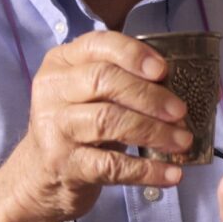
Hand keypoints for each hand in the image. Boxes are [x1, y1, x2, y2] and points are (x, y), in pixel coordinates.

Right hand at [0, 32, 195, 221]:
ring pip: (109, 121)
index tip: (163, 70)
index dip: (133, 55)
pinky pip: (112, 166)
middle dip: (149, 95)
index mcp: (61, 63)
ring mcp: (55, 128)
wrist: (40, 176)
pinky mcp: (64, 165)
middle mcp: (52, 90)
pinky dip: (147, 170)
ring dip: (154, 131)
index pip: (97, 45)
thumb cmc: (78, 126)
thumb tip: (177, 85)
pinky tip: (172, 174)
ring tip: (182, 141)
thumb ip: (121, 80)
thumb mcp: (89, 94)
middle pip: (104, 81)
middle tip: (180, 111)